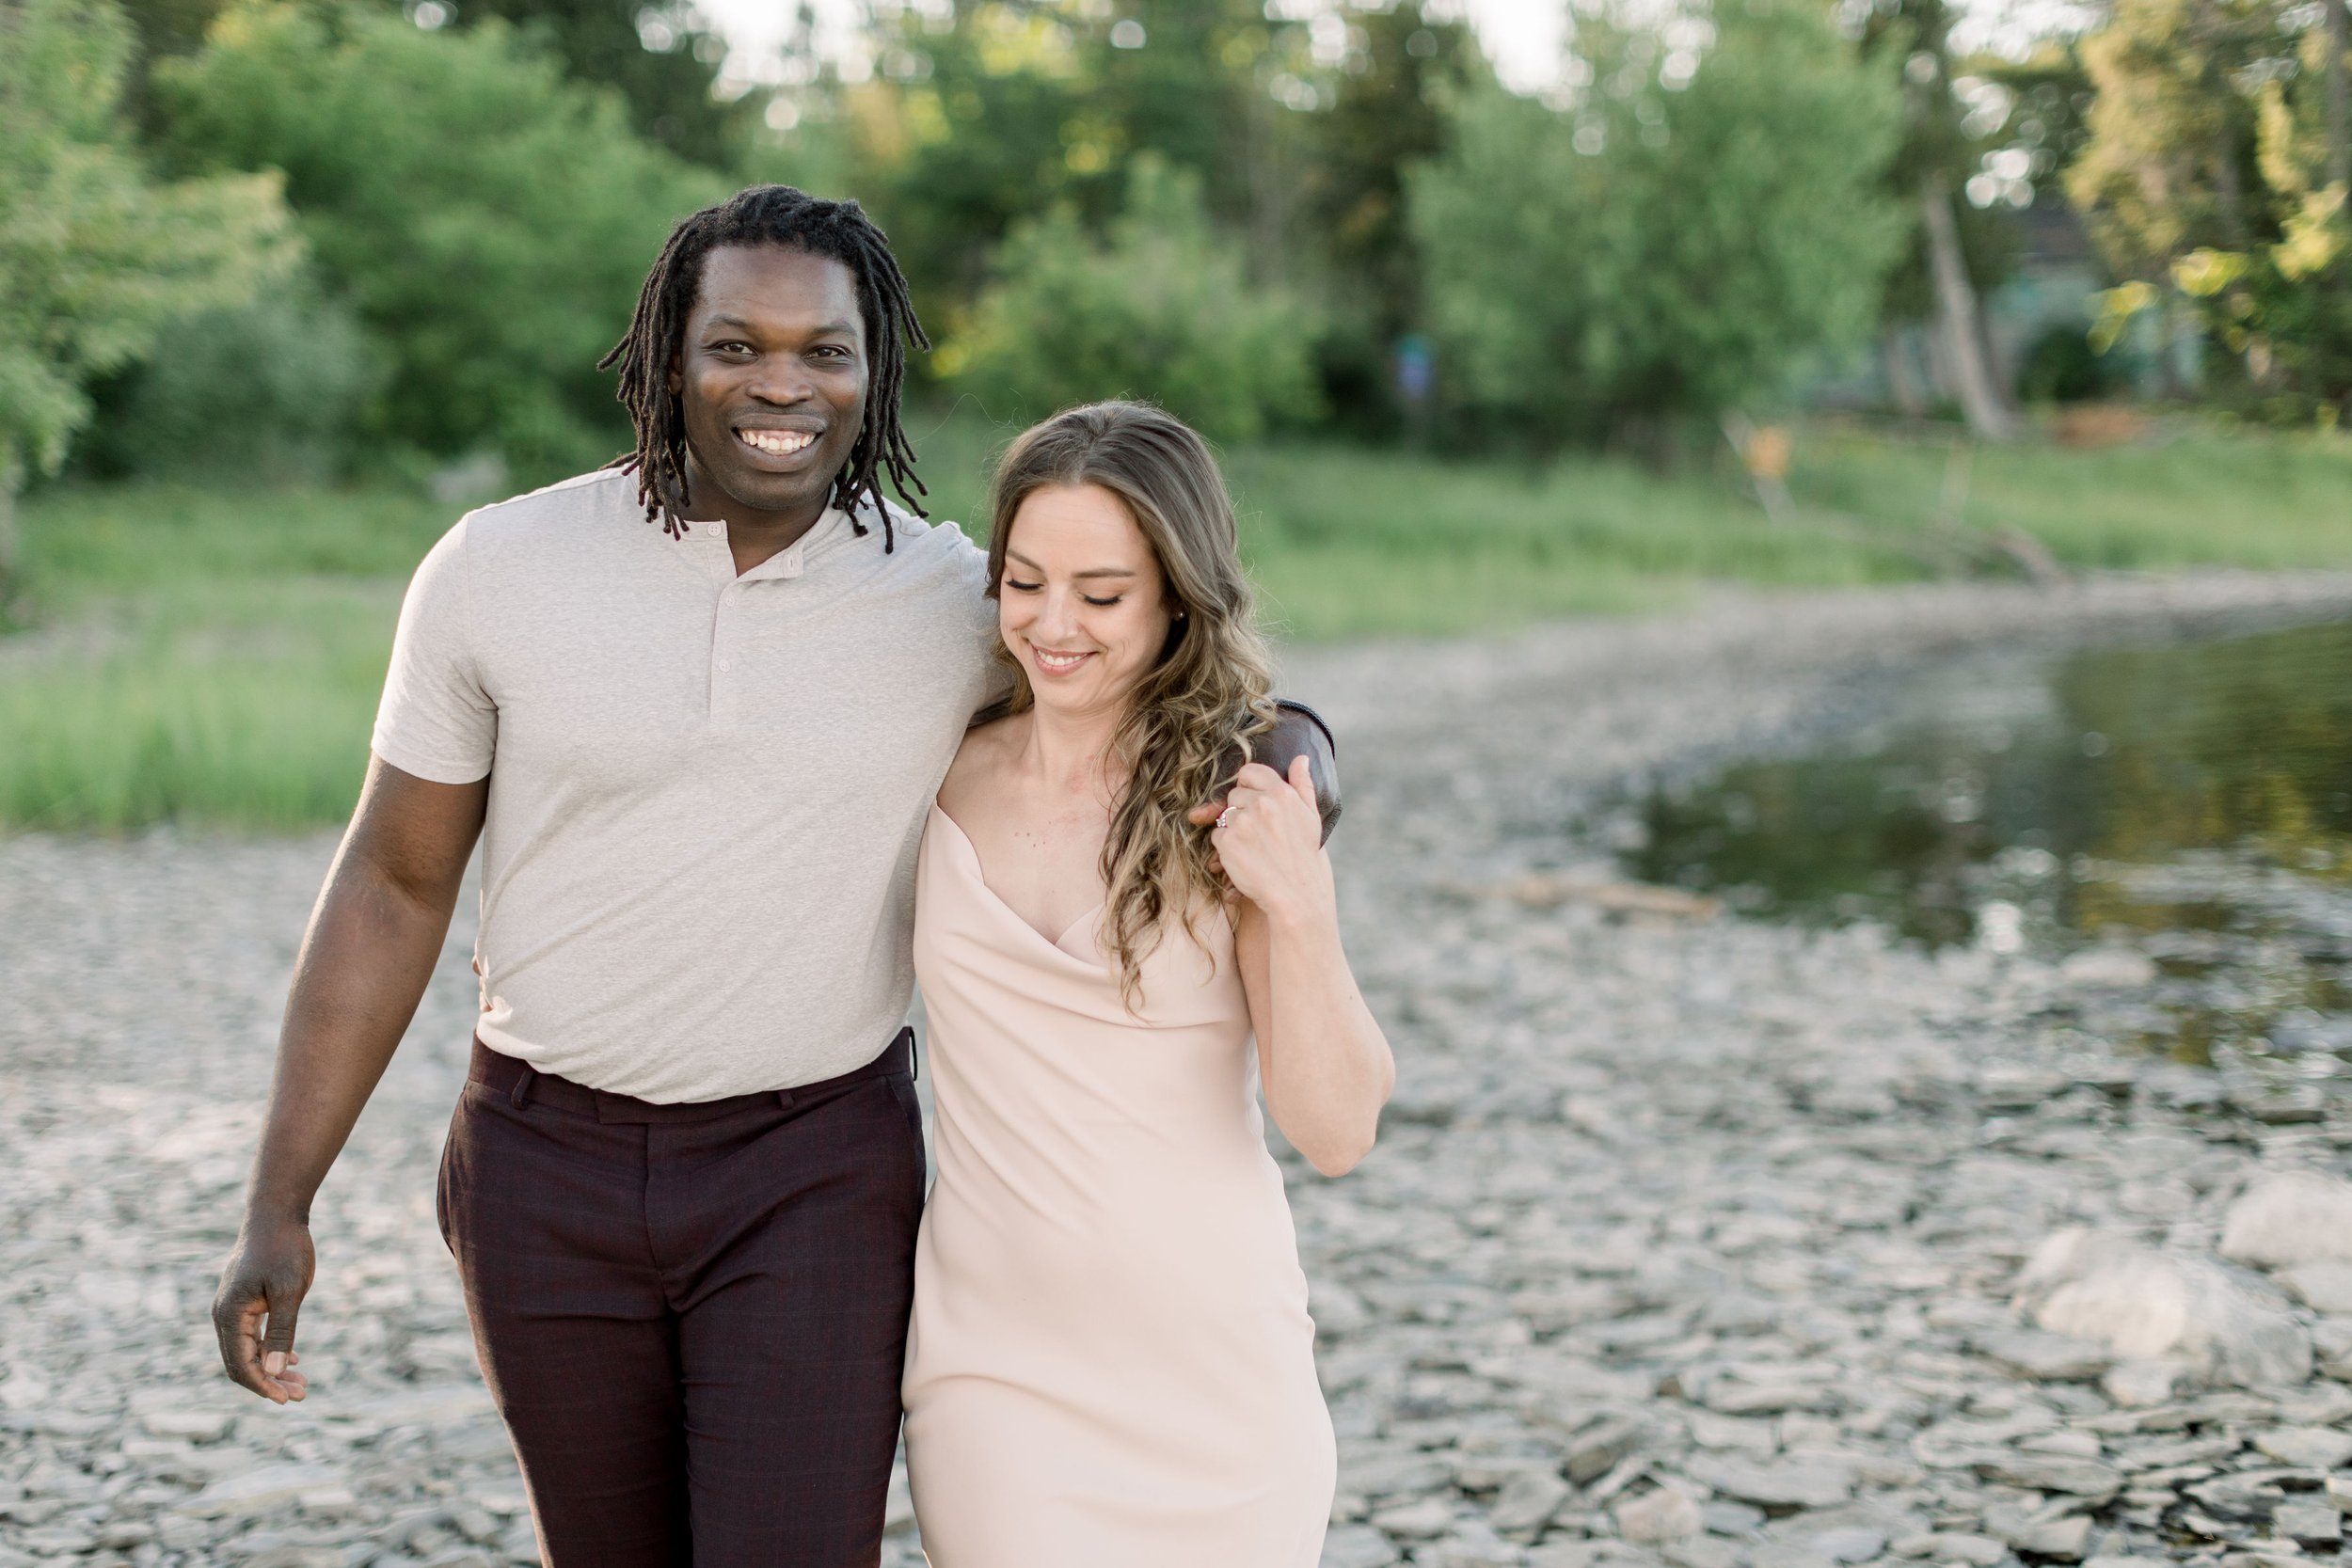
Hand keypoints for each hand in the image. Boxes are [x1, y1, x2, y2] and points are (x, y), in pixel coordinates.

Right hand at [213, 1215, 314, 1403]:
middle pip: (242, 1362)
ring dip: (271, 1368)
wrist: (276, 1215)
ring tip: (301, 1383)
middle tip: (301, 1395)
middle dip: (269, 1382)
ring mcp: (233, 1309)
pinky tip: (291, 1358)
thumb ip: (281, 1331)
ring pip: (248, 1350)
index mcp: (230, 1315)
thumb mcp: (290, 1291)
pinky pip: (252, 1335)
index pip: (241, 1364)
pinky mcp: (245, 1302)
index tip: (287, 1399)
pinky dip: (270, 1350)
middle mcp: (225, 1315)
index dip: (262, 1386)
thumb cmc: (284, 1249)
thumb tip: (273, 1371)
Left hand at [1207, 757, 1334, 924]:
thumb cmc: (1305, 857)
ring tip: (1254, 848)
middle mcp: (1262, 803)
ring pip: (1224, 816)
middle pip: (1234, 795)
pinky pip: (1216, 836)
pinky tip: (1245, 859)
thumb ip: (1302, 785)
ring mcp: (1243, 822)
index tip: (1256, 804)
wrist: (1297, 895)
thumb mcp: (1311, 818)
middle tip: (1259, 834)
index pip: (1250, 772)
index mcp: (1282, 793)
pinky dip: (1225, 848)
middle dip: (1241, 811)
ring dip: (1233, 830)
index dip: (1249, 787)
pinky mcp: (1228, 842)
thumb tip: (1300, 759)